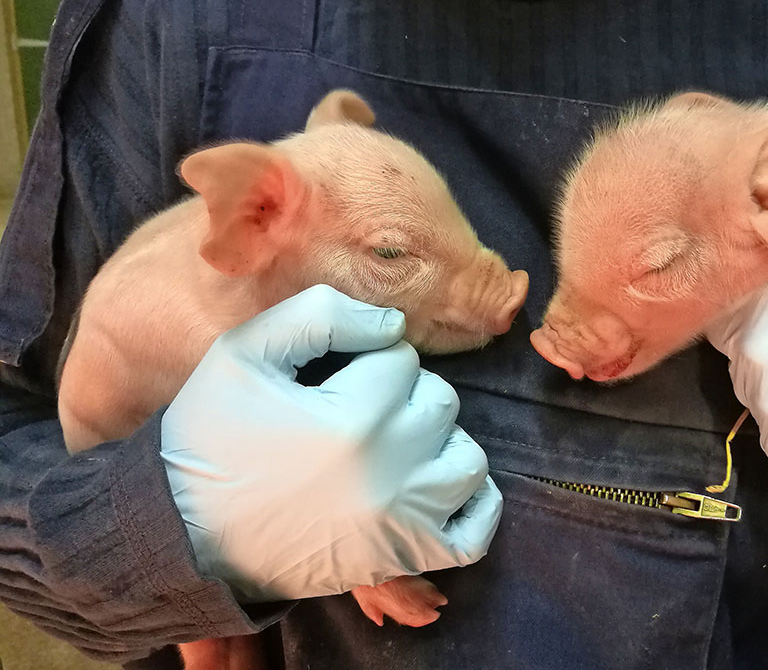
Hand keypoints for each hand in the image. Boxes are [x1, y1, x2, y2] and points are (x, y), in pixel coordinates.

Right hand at [160, 285, 501, 601]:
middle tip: (352, 412)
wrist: (184, 536)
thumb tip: (391, 323)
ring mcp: (406, 523)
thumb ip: (318, 315)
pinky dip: (470, 503)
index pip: (400, 356)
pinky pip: (477, 530)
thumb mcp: (241, 354)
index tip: (329, 382)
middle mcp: (393, 473)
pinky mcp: (407, 559)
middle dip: (401, 395)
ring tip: (390, 447)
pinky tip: (433, 485)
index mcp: (355, 419)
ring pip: (468, 458)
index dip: (364, 359)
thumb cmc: (210, 440)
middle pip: (440, 401)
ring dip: (437, 443)